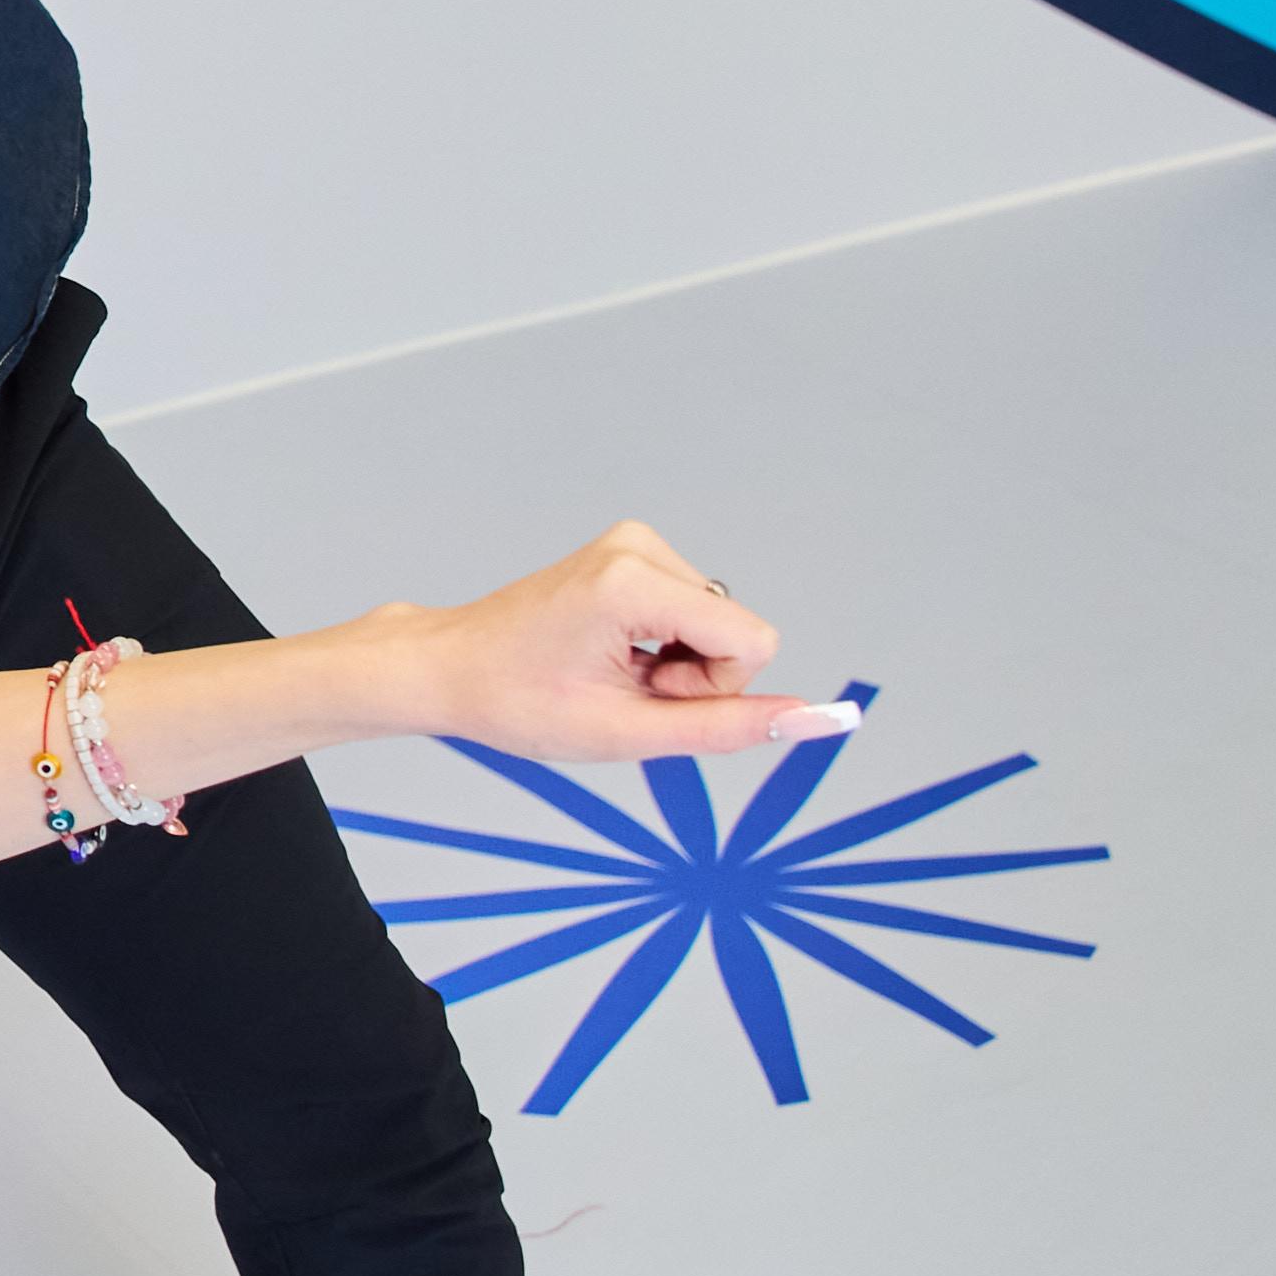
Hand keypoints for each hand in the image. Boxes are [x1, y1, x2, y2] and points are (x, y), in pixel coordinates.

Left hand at [393, 519, 859, 762]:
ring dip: (677, 663)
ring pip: (719, 624)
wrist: (452, 668)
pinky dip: (663, 645)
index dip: (711, 689)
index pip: (751, 642)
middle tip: (619, 686)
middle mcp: (638, 545)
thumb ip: (733, 726)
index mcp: (632, 580)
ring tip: (608, 671)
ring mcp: (634, 542)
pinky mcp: (633, 551)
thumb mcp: (630, 732)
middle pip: (738, 631)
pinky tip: (610, 652)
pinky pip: (694, 612)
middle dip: (694, 677)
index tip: (644, 692)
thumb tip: (824, 720)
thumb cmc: (521, 703)